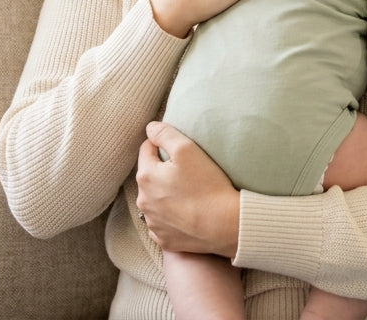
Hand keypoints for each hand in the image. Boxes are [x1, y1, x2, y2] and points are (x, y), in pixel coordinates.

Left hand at [135, 122, 240, 257]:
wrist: (223, 225)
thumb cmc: (207, 184)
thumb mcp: (187, 148)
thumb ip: (164, 133)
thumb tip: (149, 128)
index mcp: (146, 176)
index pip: (146, 150)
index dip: (163, 145)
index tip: (180, 151)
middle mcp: (143, 201)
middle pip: (150, 176)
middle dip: (163, 172)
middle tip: (188, 173)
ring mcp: (153, 223)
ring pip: (155, 201)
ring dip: (166, 195)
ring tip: (190, 194)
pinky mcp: (164, 239)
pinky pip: (163, 223)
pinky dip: (172, 217)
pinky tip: (188, 214)